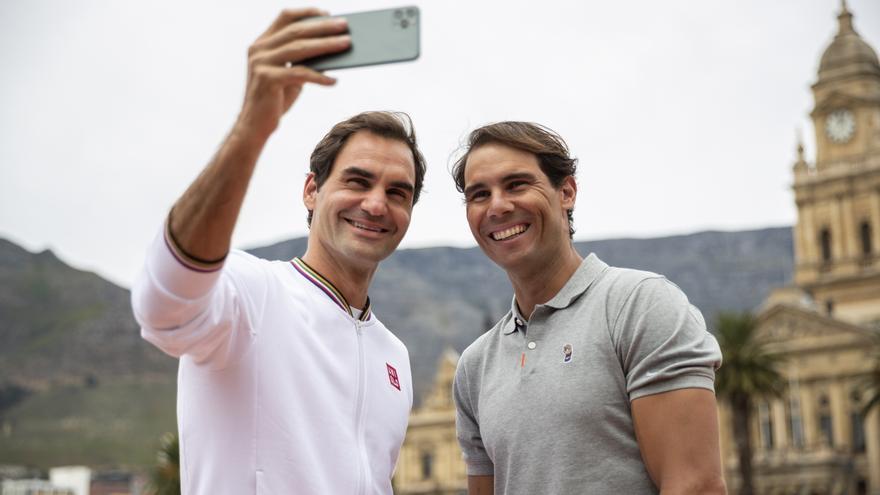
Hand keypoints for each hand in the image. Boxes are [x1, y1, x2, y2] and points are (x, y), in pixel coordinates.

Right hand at [235, 8, 350, 140]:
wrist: (254, 125)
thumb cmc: (275, 99)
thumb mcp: (289, 75)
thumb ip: (301, 60)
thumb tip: (331, 48)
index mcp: (262, 43)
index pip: (285, 17)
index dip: (307, 12)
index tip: (328, 13)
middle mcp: (259, 49)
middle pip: (296, 30)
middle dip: (323, 27)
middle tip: (345, 26)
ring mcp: (261, 63)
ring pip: (300, 48)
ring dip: (326, 45)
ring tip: (346, 44)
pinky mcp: (267, 80)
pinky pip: (300, 74)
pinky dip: (320, 77)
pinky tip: (334, 80)